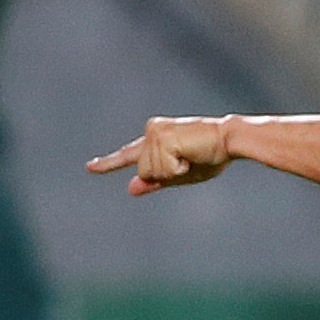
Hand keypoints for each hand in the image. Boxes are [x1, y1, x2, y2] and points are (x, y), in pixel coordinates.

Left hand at [85, 116, 235, 194]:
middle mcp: (151, 131)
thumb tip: (130, 188)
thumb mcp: (181, 174)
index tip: (90, 167)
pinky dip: (178, 168)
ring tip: (191, 155)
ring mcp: (154, 132)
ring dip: (174, 170)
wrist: (229, 140)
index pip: (129, 155)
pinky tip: (189, 154)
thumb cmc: (212, 156)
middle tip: (189, 160)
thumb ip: (155, 180)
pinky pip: (161, 170)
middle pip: (144, 172)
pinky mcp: (160, 137)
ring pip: (150, 172)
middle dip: (168, 174)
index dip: (108, 164)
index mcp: (155, 139)